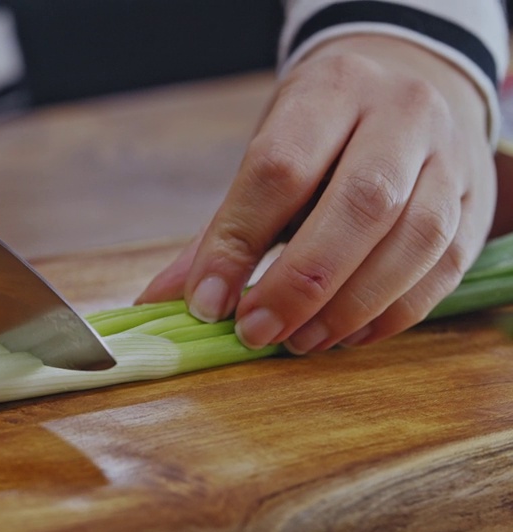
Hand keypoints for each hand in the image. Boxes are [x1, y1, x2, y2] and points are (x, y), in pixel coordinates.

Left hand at [137, 34, 495, 353]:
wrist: (413, 79)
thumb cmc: (326, 128)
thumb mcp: (270, 149)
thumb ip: (222, 228)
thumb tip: (163, 300)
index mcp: (332, 89)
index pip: (281, 168)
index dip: (239, 243)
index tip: (207, 303)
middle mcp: (403, 114)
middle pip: (361, 205)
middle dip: (302, 282)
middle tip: (257, 332)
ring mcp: (451, 157)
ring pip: (415, 240)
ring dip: (351, 305)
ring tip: (300, 342)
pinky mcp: (478, 204)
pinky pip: (445, 268)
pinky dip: (393, 314)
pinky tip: (346, 335)